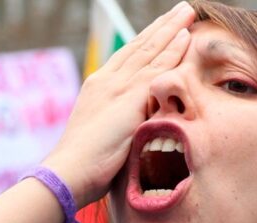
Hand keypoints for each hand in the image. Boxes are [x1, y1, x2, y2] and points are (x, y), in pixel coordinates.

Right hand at [42, 1, 194, 206]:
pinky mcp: (129, 97)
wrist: (69, 173)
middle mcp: (107, 81)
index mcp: (99, 88)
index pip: (128, 57)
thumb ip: (120, 124)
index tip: (164, 28)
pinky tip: (186, 36)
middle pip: (140, 47)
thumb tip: (135, 128)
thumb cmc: (84, 167)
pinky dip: (172, 50)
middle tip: (181, 11)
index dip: (148, 41)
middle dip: (162, 27)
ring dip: (171, 29)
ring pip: (150, 51)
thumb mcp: (104, 136)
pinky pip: (157, 68)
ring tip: (187, 13)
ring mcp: (118, 87)